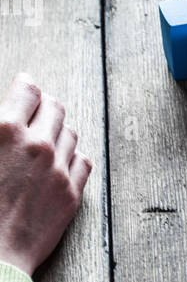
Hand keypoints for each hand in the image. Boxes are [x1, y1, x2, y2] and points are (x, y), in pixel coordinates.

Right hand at [0, 74, 91, 277]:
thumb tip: (3, 123)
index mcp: (5, 129)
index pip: (28, 90)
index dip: (26, 87)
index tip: (26, 88)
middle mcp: (37, 144)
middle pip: (55, 108)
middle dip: (45, 106)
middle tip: (38, 111)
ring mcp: (58, 170)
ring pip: (70, 134)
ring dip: (59, 131)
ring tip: (47, 138)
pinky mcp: (71, 195)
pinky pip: (83, 161)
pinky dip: (72, 157)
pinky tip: (61, 162)